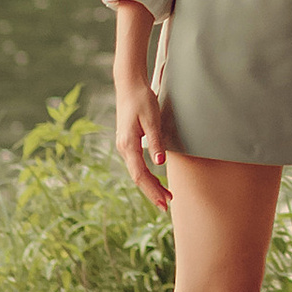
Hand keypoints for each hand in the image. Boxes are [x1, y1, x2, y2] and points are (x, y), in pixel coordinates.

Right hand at [111, 15, 171, 213]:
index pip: (140, 174)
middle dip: (152, 193)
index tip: (165, 201)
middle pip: (138, 178)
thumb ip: (156, 141)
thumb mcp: (152, 119)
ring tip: (166, 197)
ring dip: (151, 186)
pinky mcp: (128, 143)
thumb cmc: (141, 99)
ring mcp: (124, 146)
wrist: (128, 85)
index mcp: (128, 144)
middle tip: (167, 206)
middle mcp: (123, 148)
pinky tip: (156, 180)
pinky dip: (147, 176)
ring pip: (137, 172)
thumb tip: (160, 164)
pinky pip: (137, 165)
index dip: (152, 190)